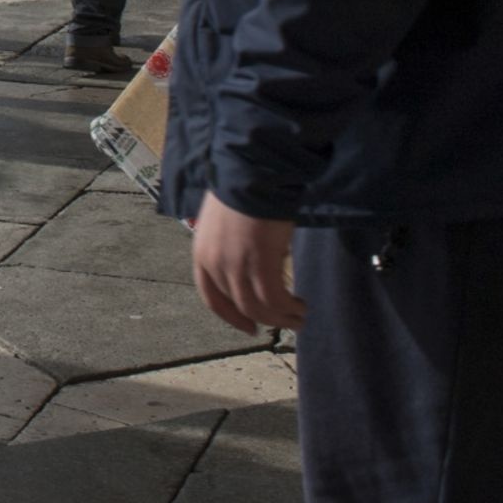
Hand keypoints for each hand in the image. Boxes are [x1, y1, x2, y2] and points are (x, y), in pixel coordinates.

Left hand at [190, 191, 305, 333]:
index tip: (249, 327)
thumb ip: (231, 250)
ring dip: (281, 318)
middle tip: (288, 323)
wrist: (252, 174)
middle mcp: (214, 264)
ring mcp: (236, 265)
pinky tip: (301, 305)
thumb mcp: (225, 226)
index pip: (212, 298)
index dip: (231, 317)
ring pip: (258, 308)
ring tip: (299, 317)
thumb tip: (252, 269)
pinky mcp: (261, 263)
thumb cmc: (243, 194)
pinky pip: (275, 299)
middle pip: (239, 307)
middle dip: (265, 320)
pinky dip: (289, 308)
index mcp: (202, 254)